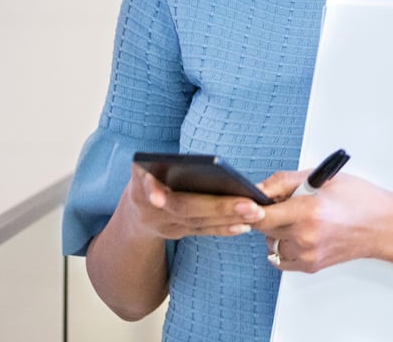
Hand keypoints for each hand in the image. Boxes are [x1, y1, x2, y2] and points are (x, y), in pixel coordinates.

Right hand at [122, 164, 265, 240]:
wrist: (136, 214)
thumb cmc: (148, 178)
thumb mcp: (142, 168)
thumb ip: (152, 163)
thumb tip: (175, 159)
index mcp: (141, 188)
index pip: (147, 188)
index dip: (154, 192)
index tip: (161, 197)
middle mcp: (153, 210)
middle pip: (186, 208)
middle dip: (219, 206)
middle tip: (250, 205)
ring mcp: (166, 225)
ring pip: (199, 223)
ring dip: (229, 218)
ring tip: (256, 213)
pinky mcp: (180, 233)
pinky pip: (203, 231)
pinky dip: (224, 229)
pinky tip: (246, 225)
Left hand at [253, 171, 392, 273]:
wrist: (384, 226)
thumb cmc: (359, 199)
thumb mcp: (323, 178)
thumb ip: (285, 181)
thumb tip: (258, 188)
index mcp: (308, 211)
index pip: (259, 215)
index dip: (250, 207)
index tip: (246, 202)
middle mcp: (305, 237)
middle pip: (263, 227)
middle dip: (268, 213)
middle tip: (287, 202)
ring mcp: (307, 254)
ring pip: (271, 242)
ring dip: (276, 230)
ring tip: (299, 218)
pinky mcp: (309, 265)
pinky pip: (281, 256)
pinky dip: (284, 245)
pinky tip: (301, 232)